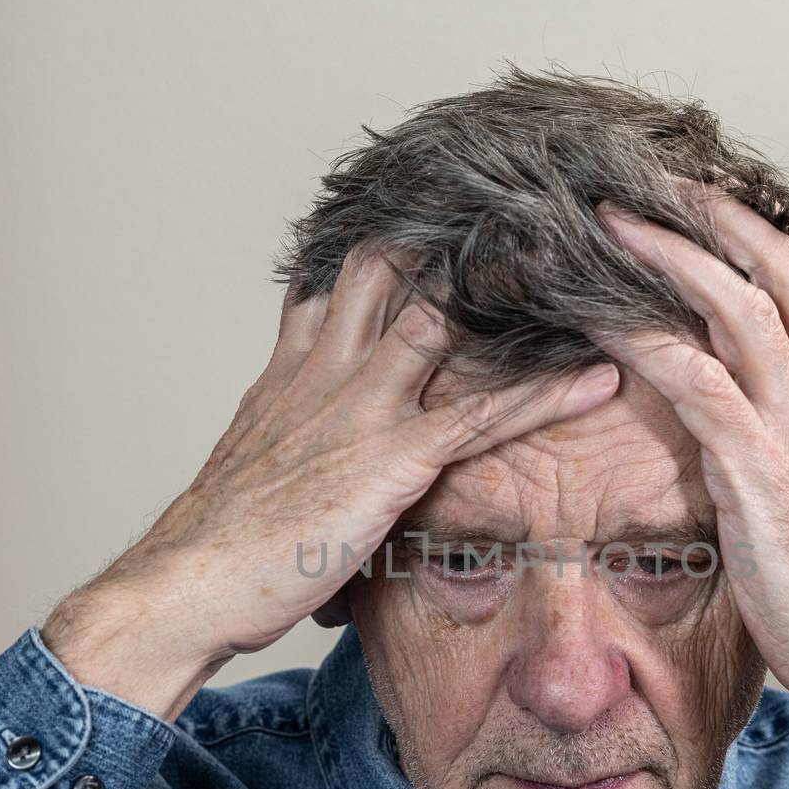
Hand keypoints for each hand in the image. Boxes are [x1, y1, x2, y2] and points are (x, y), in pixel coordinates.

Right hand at [43, 245, 620, 720]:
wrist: (190, 580)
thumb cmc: (223, 536)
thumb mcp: (254, 459)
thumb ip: (290, 422)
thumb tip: (309, 421)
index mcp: (294, 368)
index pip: (344, 278)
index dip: (390, 241)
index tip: (438, 212)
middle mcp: (327, 370)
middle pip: (392, 272)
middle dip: (452, 239)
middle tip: (520, 208)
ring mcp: (362, 408)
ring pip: (444, 326)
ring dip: (513, 298)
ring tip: (578, 268)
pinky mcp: (392, 458)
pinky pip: (484, 416)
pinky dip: (547, 395)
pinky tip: (598, 378)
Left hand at [594, 186, 788, 783]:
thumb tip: (762, 380)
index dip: (763, 230)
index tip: (713, 196)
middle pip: (780, 272)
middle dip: (718, 217)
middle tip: (661, 180)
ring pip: (739, 309)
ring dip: (672, 257)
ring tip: (617, 224)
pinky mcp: (761, 473)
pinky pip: (699, 384)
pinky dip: (649, 340)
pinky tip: (605, 319)